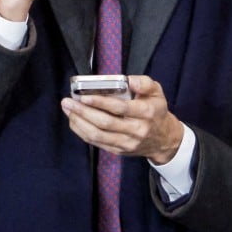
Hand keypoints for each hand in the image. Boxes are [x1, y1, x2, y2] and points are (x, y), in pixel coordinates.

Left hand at [60, 75, 183, 163]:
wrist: (163, 139)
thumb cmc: (156, 110)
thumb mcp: (157, 92)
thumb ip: (143, 83)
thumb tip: (128, 80)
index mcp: (146, 113)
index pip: (120, 108)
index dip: (100, 102)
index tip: (84, 96)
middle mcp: (136, 130)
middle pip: (105, 123)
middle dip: (83, 112)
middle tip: (68, 101)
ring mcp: (127, 143)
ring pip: (98, 135)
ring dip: (79, 122)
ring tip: (68, 109)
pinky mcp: (119, 150)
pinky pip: (97, 142)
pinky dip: (82, 132)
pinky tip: (75, 121)